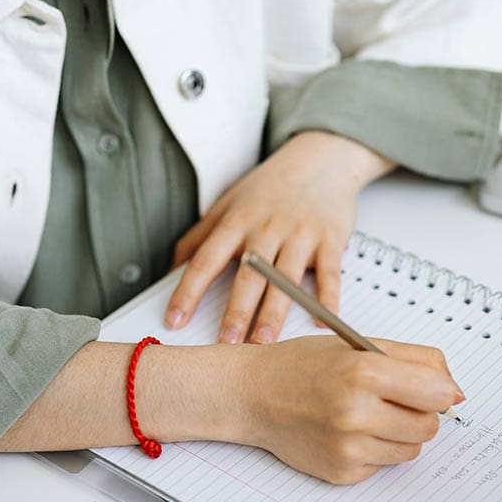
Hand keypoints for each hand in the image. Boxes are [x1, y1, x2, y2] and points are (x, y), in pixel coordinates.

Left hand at [165, 131, 395, 344]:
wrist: (320, 159)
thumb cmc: (270, 187)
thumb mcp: (227, 204)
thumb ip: (199, 237)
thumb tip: (171, 269)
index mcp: (237, 222)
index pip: (206, 261)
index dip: (188, 291)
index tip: (175, 319)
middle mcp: (267, 228)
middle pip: (249, 275)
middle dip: (237, 310)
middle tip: (227, 341)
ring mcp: (300, 234)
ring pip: (285, 279)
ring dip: (275, 312)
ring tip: (265, 340)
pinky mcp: (330, 240)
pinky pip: (329, 274)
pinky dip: (327, 298)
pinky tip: (320, 322)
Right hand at [237, 336, 464, 484]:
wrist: (254, 395)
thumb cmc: (305, 366)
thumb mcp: (359, 345)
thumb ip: (415, 360)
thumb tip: (455, 392)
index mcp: (364, 371)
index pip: (438, 393)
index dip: (437, 390)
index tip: (426, 388)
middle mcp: (356, 412)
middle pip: (430, 427)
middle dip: (418, 413)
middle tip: (389, 400)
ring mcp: (348, 446)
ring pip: (412, 450)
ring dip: (399, 434)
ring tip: (366, 415)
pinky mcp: (342, 472)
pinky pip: (385, 466)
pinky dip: (375, 450)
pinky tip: (347, 433)